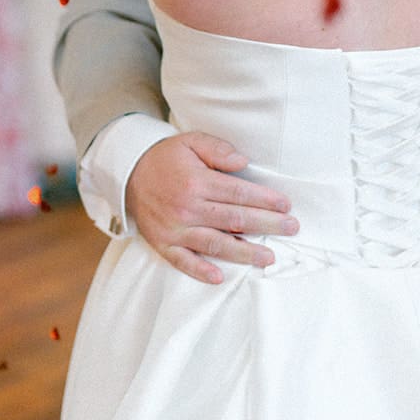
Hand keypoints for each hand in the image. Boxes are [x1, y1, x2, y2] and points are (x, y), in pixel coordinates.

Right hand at [125, 132, 298, 284]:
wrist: (128, 174)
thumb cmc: (166, 158)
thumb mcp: (190, 141)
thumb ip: (217, 149)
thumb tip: (243, 161)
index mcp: (196, 182)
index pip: (237, 193)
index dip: (264, 200)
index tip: (286, 205)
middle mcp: (187, 208)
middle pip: (233, 220)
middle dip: (266, 225)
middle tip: (292, 229)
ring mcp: (174, 229)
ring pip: (215, 244)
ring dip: (244, 253)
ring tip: (269, 258)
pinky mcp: (163, 244)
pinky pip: (183, 261)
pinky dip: (200, 271)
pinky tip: (220, 277)